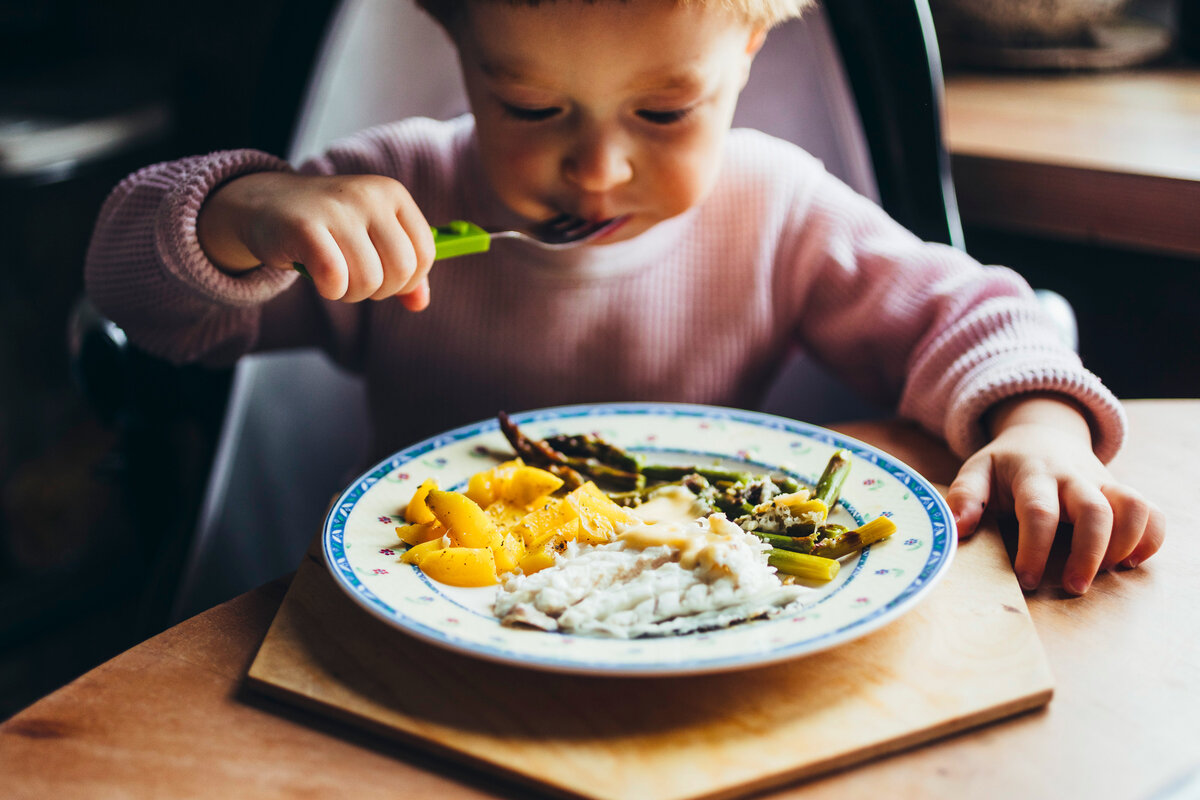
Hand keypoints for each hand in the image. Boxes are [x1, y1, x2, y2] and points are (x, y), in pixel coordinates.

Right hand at [196, 172, 435, 310]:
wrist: (266, 205)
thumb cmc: (328, 227)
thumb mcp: (372, 240)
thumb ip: (402, 270)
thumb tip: (419, 303)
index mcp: (393, 194)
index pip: (425, 253)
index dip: (408, 280)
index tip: (385, 278)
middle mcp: (369, 196)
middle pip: (401, 270)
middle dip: (380, 290)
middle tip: (356, 280)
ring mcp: (337, 209)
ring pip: (369, 280)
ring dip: (352, 293)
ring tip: (335, 278)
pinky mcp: (304, 227)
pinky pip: (335, 278)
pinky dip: (331, 290)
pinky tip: (320, 278)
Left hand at [946, 394, 1164, 594]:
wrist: (1042, 435)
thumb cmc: (1005, 465)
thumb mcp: (977, 471)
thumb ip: (965, 496)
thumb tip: (957, 527)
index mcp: (1033, 474)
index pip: (1039, 511)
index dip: (1035, 548)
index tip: (1027, 579)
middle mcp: (1072, 477)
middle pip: (1095, 511)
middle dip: (1088, 554)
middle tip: (1073, 587)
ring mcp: (1102, 483)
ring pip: (1132, 508)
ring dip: (1124, 545)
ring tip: (1103, 573)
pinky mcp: (1121, 492)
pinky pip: (1152, 512)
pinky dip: (1149, 539)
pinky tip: (1127, 561)